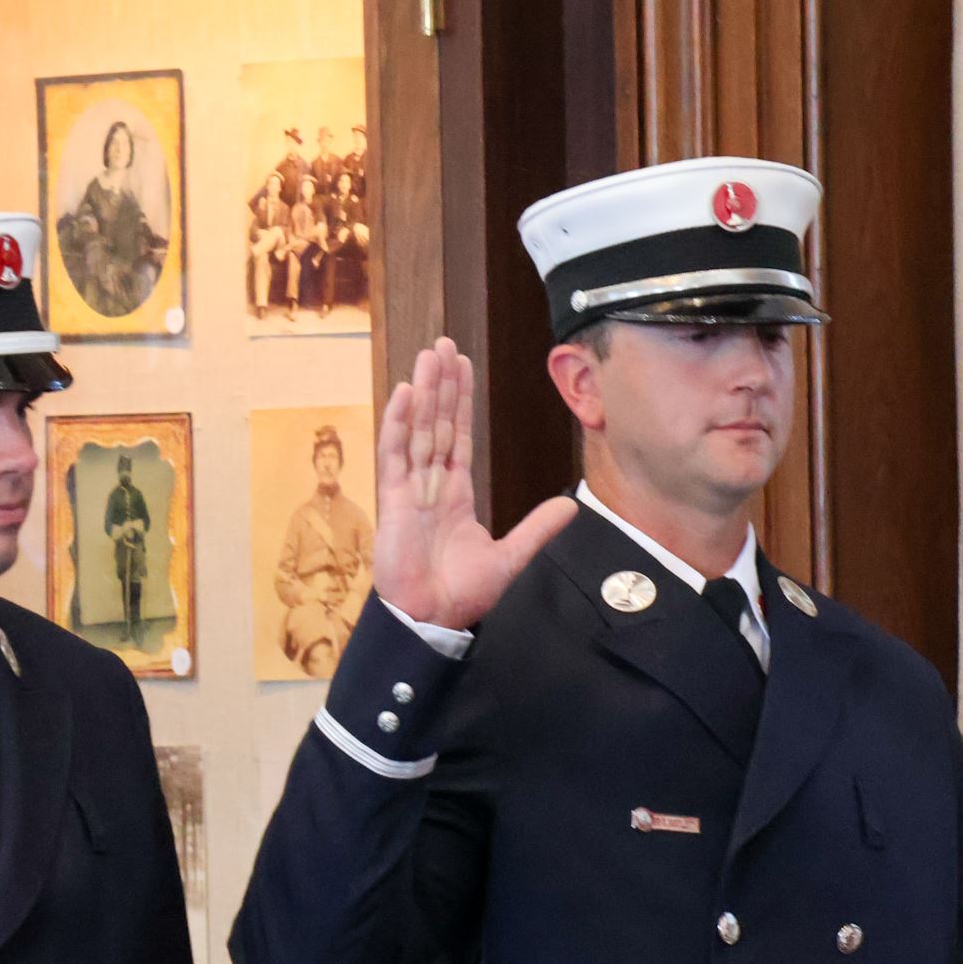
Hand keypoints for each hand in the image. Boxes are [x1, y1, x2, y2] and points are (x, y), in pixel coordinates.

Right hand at [372, 338, 576, 628]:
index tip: (462, 369)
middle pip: (437, 423)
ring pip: (418, 429)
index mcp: (455, 495)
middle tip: (444, 344)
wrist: (434, 619)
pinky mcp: (391, 501)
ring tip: (429, 354)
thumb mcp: (511, 556)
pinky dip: (398, 423)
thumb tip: (571, 506)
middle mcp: (430, 485)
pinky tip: (405, 393)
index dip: (460, 402)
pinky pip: (394, 454)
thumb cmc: (462, 594)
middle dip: (441, 384)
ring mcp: (409, 490)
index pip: (458, 436)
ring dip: (423, 392)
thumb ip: (537, 527)